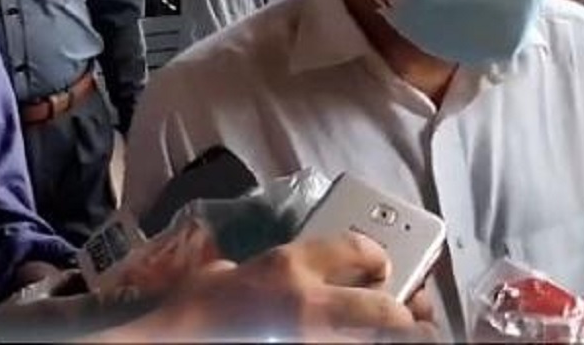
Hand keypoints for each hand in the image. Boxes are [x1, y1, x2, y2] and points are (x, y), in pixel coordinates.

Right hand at [105, 234, 426, 341]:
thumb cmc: (189, 310)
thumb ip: (252, 266)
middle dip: (403, 312)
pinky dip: (360, 344)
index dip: (376, 254)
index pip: (355, 249)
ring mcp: (312, 339)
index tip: (380, 262)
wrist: (173, 341)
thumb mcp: (221, 272)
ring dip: (397, 339)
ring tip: (409, 335)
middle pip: (384, 308)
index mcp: (288, 265)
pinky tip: (367, 343)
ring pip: (376, 342)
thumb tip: (257, 271)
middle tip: (407, 312)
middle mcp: (311, 303)